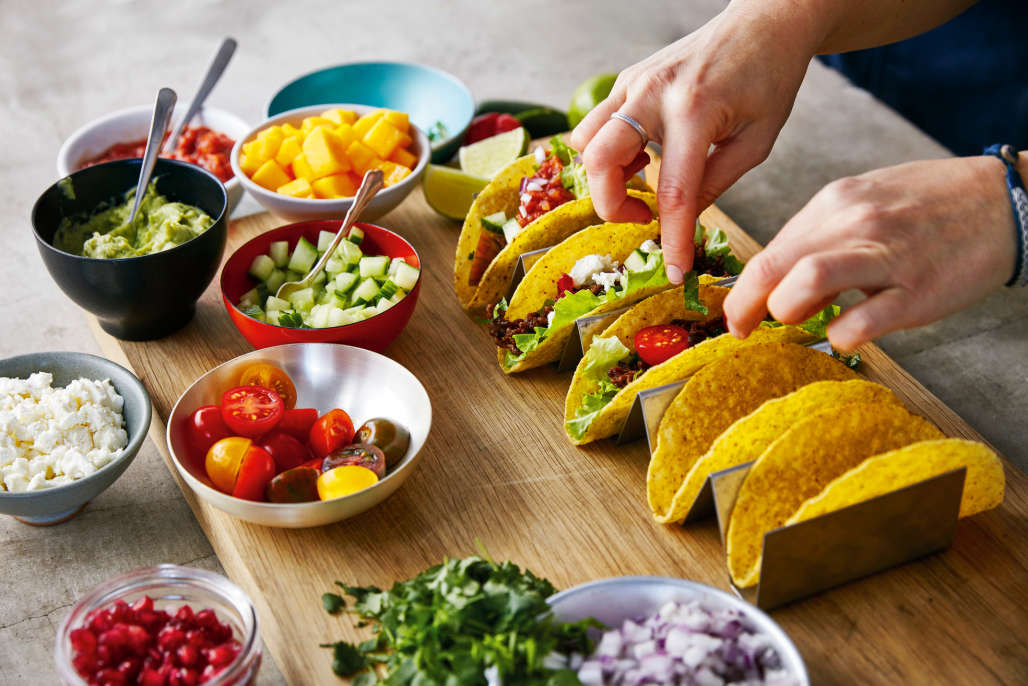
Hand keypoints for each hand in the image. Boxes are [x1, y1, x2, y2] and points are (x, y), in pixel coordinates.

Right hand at [569, 3, 815, 282]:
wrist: (765, 20)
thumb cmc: (770, 78)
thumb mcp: (757, 140)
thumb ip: (716, 182)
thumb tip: (682, 221)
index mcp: (694, 110)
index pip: (673, 192)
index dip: (671, 239)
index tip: (674, 273)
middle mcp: (653, 93)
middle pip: (598, 161)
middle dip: (611, 205)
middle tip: (641, 218)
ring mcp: (633, 82)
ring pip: (585, 141)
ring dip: (605, 176)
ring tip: (643, 182)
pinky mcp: (627, 79)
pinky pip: (597, 124)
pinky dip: (609, 151)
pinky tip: (644, 157)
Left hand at [723, 156, 1018, 350]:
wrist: (1005, 201)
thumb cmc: (931, 205)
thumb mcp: (866, 199)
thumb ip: (822, 233)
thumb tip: (782, 275)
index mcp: (835, 203)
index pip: (770, 249)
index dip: (743, 288)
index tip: (735, 312)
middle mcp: (854, 223)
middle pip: (775, 265)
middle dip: (744, 304)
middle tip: (740, 329)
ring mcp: (886, 256)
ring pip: (808, 280)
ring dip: (787, 310)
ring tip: (795, 321)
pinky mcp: (916, 290)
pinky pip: (862, 320)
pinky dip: (842, 335)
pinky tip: (846, 334)